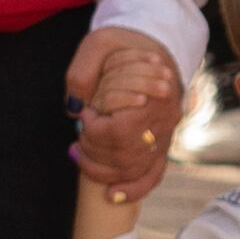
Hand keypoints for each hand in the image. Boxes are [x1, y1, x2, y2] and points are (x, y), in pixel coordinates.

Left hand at [65, 27, 186, 200]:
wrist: (152, 47)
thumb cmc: (123, 45)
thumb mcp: (98, 44)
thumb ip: (82, 73)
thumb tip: (73, 108)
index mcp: (157, 94)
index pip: (121, 131)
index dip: (95, 129)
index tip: (85, 113)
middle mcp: (166, 120)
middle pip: (126, 155)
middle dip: (93, 149)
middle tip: (79, 131)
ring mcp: (166, 136)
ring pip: (134, 169)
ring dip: (101, 169)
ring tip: (79, 153)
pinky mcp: (162, 146)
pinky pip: (152, 175)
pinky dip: (133, 189)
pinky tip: (111, 194)